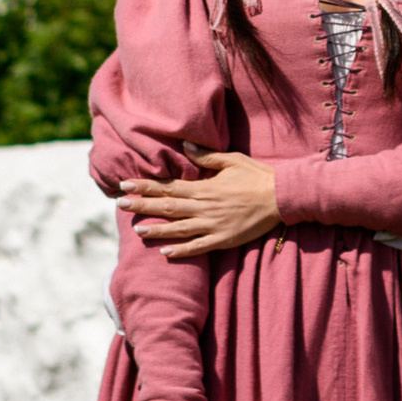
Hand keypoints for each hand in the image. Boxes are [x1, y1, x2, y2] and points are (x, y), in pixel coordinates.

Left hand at [126, 151, 282, 260]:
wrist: (281, 197)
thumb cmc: (257, 176)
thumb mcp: (232, 160)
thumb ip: (206, 156)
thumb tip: (185, 147)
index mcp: (204, 187)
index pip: (168, 187)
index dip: (145, 186)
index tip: (126, 185)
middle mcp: (204, 207)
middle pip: (167, 207)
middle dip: (142, 206)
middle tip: (120, 205)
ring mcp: (213, 225)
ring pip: (178, 229)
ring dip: (157, 230)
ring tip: (137, 230)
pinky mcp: (224, 239)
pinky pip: (199, 247)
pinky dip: (181, 251)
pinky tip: (165, 253)